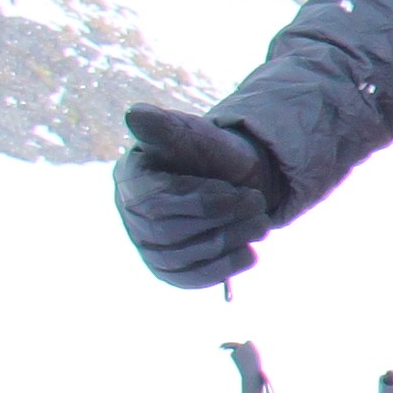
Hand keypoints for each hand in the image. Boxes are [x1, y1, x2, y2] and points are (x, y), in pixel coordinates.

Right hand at [115, 105, 290, 288]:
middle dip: (220, 221)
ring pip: (182, 257)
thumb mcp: (195, 135)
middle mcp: (131, 215)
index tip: (237, 190)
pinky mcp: (169, 269)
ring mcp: (146, 245)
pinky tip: (250, 255)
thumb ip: (167, 128)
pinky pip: (188, 278)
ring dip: (228, 241)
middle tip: (258, 205)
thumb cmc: (211, 154)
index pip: (157, 204)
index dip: (201, 201)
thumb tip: (135, 114)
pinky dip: (221, 269)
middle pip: (169, 233)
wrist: (235, 179)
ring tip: (262, 224)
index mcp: (130, 179)